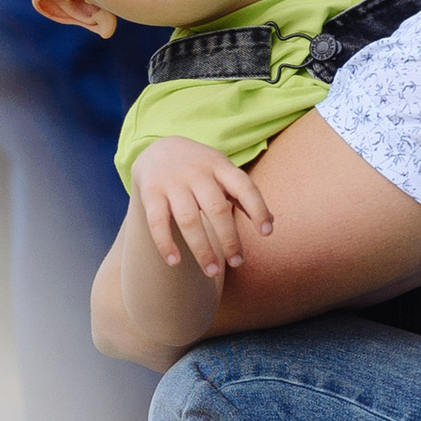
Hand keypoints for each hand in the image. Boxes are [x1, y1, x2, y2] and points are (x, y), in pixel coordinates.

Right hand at [131, 135, 274, 282]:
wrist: (158, 149)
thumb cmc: (200, 169)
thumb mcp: (223, 172)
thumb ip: (243, 195)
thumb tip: (270, 224)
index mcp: (220, 166)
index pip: (244, 186)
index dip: (257, 209)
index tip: (266, 233)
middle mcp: (197, 173)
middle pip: (216, 208)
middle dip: (229, 239)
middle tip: (238, 263)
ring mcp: (172, 182)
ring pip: (188, 219)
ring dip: (202, 249)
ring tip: (213, 272)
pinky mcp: (151, 193)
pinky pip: (157, 222)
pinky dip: (165, 243)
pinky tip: (175, 262)